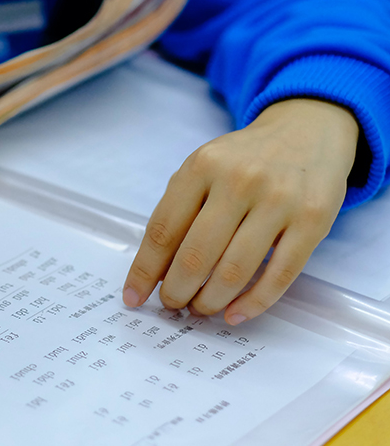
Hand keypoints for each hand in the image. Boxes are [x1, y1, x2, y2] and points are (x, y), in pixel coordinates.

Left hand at [123, 98, 358, 324]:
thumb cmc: (244, 160)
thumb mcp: (203, 169)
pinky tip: (236, 313)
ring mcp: (279, 200)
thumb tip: (153, 272)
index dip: (145, 271)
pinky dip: (253, 303)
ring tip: (200, 308)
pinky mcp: (313, 220)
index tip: (133, 296)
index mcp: (202, 166)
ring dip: (211, 300)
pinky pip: (279, 275)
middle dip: (177, 291)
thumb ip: (178, 212)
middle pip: (196, 256)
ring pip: (234, 270)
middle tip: (172, 304)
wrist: (307, 131)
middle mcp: (239, 180)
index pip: (163, 231)